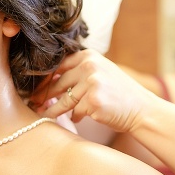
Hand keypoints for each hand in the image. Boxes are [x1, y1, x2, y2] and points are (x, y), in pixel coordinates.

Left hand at [33, 49, 152, 133]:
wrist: (142, 109)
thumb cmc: (118, 93)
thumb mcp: (100, 72)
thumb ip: (79, 71)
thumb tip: (47, 80)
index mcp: (89, 56)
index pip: (58, 65)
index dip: (44, 77)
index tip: (33, 87)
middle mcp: (89, 66)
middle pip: (58, 82)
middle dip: (44, 95)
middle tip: (33, 103)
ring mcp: (91, 83)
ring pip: (64, 100)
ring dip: (53, 110)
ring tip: (44, 115)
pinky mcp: (93, 101)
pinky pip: (75, 112)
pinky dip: (75, 117)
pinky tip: (78, 119)